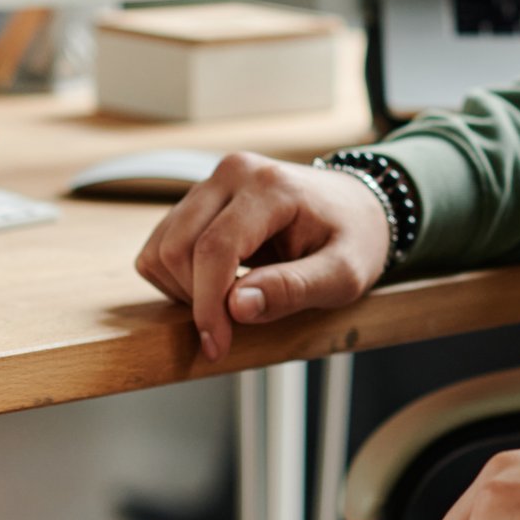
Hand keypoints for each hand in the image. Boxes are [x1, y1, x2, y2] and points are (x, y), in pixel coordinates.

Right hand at [134, 152, 391, 360]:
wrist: (358, 208)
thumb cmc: (355, 239)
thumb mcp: (345, 273)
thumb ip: (294, 289)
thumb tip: (237, 307)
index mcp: (272, 186)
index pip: (215, 248)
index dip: (208, 305)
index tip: (218, 346)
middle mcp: (234, 173)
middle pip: (178, 249)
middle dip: (197, 300)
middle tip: (233, 325)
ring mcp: (213, 183)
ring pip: (161, 248)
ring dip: (183, 290)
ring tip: (232, 301)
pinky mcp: (199, 199)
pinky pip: (161, 246)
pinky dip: (177, 278)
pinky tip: (218, 285)